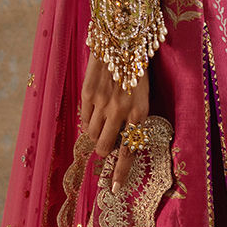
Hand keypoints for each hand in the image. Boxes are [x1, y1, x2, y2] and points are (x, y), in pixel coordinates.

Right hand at [78, 51, 149, 194]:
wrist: (122, 39)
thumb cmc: (136, 68)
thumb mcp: (142, 95)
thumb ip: (132, 118)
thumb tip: (118, 142)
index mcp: (140, 113)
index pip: (129, 151)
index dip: (121, 172)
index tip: (115, 188)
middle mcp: (121, 111)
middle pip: (105, 147)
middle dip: (104, 149)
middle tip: (105, 142)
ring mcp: (103, 103)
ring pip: (92, 134)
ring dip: (96, 133)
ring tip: (102, 118)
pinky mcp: (88, 93)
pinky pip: (84, 118)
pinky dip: (88, 119)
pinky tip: (95, 107)